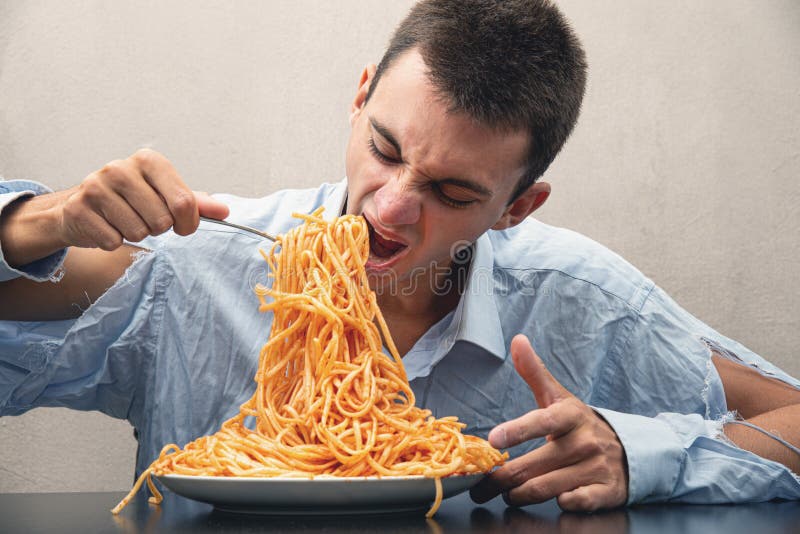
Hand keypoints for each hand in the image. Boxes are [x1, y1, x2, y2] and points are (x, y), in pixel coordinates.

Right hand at [57, 148, 228, 250]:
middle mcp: (120, 168)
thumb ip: (195, 203)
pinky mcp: (78, 209)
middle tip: (143, 217)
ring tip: (123, 220)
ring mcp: (96, 187)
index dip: (188, 223)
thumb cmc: (132, 200)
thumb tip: (224, 211)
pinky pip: (113, 241)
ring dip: (135, 234)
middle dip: (157, 228)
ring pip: (138, 232)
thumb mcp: (165, 195)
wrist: (81, 207)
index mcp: (149, 161)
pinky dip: (113, 241)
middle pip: (162, 221)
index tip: (183, 226)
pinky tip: (106, 226)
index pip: (184, 202)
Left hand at [470, 334, 627, 511]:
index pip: (542, 422)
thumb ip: (535, 372)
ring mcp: (596, 467)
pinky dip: (563, 504)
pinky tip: (552, 501)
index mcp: (570, 415)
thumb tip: (517, 340)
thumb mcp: (559, 397)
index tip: (493, 440)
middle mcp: (584, 441)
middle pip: (533, 465)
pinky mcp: (606, 491)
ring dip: (519, 494)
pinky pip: (578, 502)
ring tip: (505, 494)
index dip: (517, 431)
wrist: (629, 450)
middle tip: (482, 486)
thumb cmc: (580, 425)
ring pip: (547, 488)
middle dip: (501, 479)